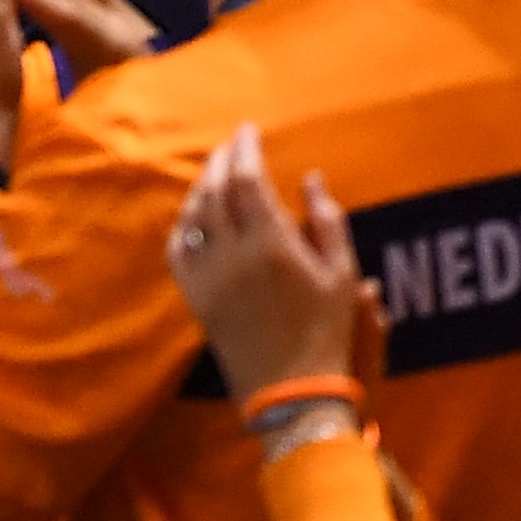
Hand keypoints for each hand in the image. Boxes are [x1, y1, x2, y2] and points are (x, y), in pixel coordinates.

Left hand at [168, 122, 370, 401]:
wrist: (291, 390)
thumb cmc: (326, 331)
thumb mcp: (343, 275)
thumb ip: (326, 220)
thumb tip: (309, 177)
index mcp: (272, 244)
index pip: (247, 179)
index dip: (245, 148)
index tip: (249, 131)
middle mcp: (232, 254)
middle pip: (215, 189)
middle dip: (222, 159)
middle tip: (233, 144)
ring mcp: (208, 276)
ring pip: (193, 216)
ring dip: (202, 186)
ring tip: (216, 172)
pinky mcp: (194, 297)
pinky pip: (177, 250)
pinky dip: (183, 224)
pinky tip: (195, 215)